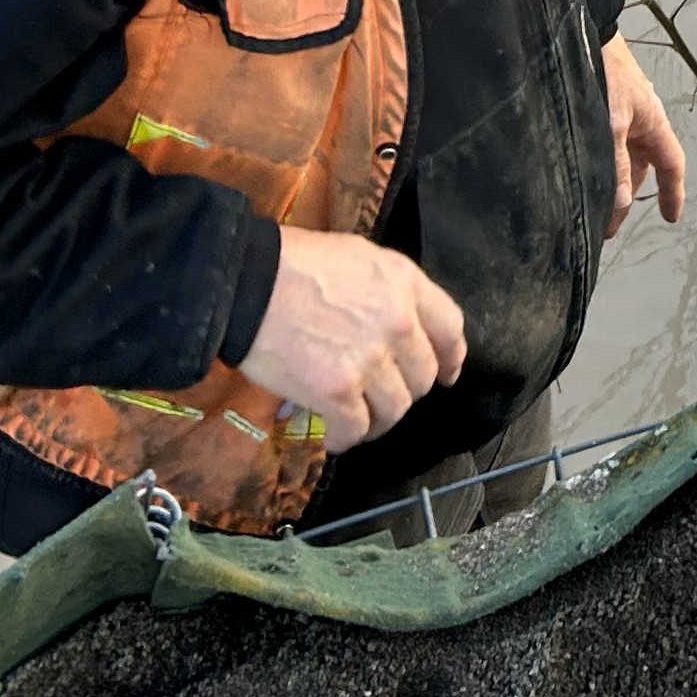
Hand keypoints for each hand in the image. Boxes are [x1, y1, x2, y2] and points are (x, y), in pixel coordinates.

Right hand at [232, 227, 466, 450]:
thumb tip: (401, 324)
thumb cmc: (294, 263)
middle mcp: (398, 322)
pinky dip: (345, 438)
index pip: (450, 328)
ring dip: (376, 420)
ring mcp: (370, 359)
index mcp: (405, 283)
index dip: (450, 357)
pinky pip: (357, 429)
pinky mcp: (338, 392)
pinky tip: (331, 434)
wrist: (245, 283)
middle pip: (423, 376)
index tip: (447, 374)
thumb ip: (389, 292)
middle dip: (403, 390)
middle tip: (377, 395)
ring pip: (395, 409)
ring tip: (354, 418)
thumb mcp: (358, 258)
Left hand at [604, 35, 687, 240]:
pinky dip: (599, 163)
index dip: (673, 193)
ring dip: (610, 181)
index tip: (671, 218)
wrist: (584, 32)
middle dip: (627, 197)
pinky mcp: (602, 106)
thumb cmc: (606, 72)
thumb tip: (621, 202)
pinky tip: (580, 173)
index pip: (671, 165)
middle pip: (640, 167)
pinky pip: (606, 144)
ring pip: (621, 156)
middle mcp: (640, 120)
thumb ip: (616, 164)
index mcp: (654, 123)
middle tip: (607, 226)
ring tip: (589, 205)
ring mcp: (621, 113)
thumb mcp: (611, 123)